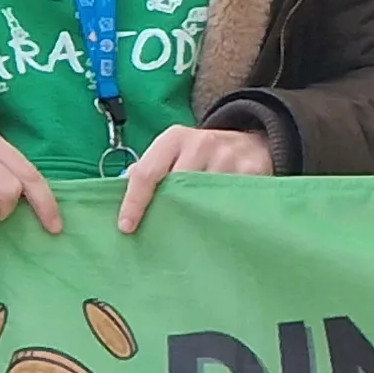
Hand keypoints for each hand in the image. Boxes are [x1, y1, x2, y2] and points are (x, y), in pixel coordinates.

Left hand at [119, 126, 274, 233]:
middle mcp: (201, 143)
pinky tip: (213, 227)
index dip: (134, 202)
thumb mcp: (175, 151)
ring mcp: (228, 157)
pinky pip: (228, 202)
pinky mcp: (251, 171)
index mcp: (175, 138)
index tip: (126, 227)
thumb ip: (150, 168)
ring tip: (185, 235)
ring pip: (202, 198)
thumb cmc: (202, 155)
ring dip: (192, 218)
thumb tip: (121, 189)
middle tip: (158, 234)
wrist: (252, 142)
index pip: (147, 172)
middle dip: (164, 211)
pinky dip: (218, 217)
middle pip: (175, 186)